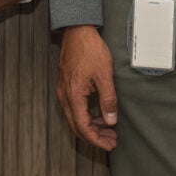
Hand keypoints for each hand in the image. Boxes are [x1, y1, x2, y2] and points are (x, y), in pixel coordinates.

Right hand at [55, 25, 119, 150]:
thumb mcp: (104, 75)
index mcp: (73, 95)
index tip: (109, 145)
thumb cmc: (90, 49)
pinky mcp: (66, 86)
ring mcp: (63, 91)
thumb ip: (108, 99)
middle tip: (112, 140)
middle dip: (95, 137)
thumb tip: (111, 120)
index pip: (83, 127)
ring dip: (91, 127)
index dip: (96, 140)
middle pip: (77, 127)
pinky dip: (86, 116)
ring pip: (75, 118)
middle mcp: (65, 96)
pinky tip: (99, 114)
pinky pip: (74, 109)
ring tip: (109, 129)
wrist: (77, 31)